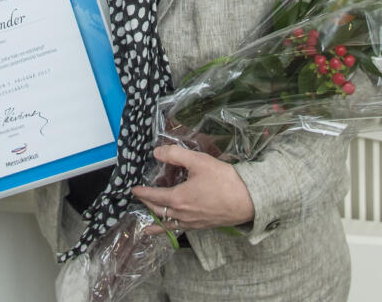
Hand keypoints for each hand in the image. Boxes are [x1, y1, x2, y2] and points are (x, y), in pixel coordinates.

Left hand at [131, 145, 253, 234]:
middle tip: (141, 199)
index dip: (142, 193)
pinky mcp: (202, 226)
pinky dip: (171, 230)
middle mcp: (182, 214)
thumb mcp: (199, 161)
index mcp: (178, 198)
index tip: (133, 190)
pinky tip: (173, 228)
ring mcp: (192, 222)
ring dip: (156, 221)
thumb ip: (176, 155)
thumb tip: (157, 152)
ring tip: (147, 225)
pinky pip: (181, 229)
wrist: (248, 200)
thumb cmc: (224, 180)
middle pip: (158, 211)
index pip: (153, 196)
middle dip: (147, 204)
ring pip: (168, 224)